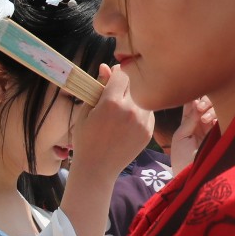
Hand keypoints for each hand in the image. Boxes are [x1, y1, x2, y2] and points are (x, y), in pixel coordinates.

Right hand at [67, 65, 154, 184]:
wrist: (97, 168)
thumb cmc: (85, 140)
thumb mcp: (85, 112)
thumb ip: (97, 88)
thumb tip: (106, 66)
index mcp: (111, 103)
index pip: (121, 73)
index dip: (115, 72)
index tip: (110, 77)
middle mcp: (130, 110)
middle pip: (135, 83)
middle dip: (126, 83)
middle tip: (115, 92)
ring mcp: (142, 121)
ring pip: (143, 96)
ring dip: (134, 97)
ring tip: (121, 108)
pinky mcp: (149, 131)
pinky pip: (148, 111)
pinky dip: (140, 111)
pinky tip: (127, 121)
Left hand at [171, 96, 216, 173]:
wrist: (191, 174)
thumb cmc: (181, 157)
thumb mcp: (181, 136)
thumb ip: (189, 119)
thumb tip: (196, 100)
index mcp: (190, 122)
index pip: (193, 104)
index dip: (194, 97)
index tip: (192, 99)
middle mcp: (203, 123)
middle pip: (207, 102)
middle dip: (204, 101)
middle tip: (200, 107)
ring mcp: (214, 127)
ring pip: (216, 108)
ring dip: (210, 108)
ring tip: (204, 118)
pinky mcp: (223, 132)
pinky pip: (223, 117)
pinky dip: (216, 115)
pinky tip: (210, 120)